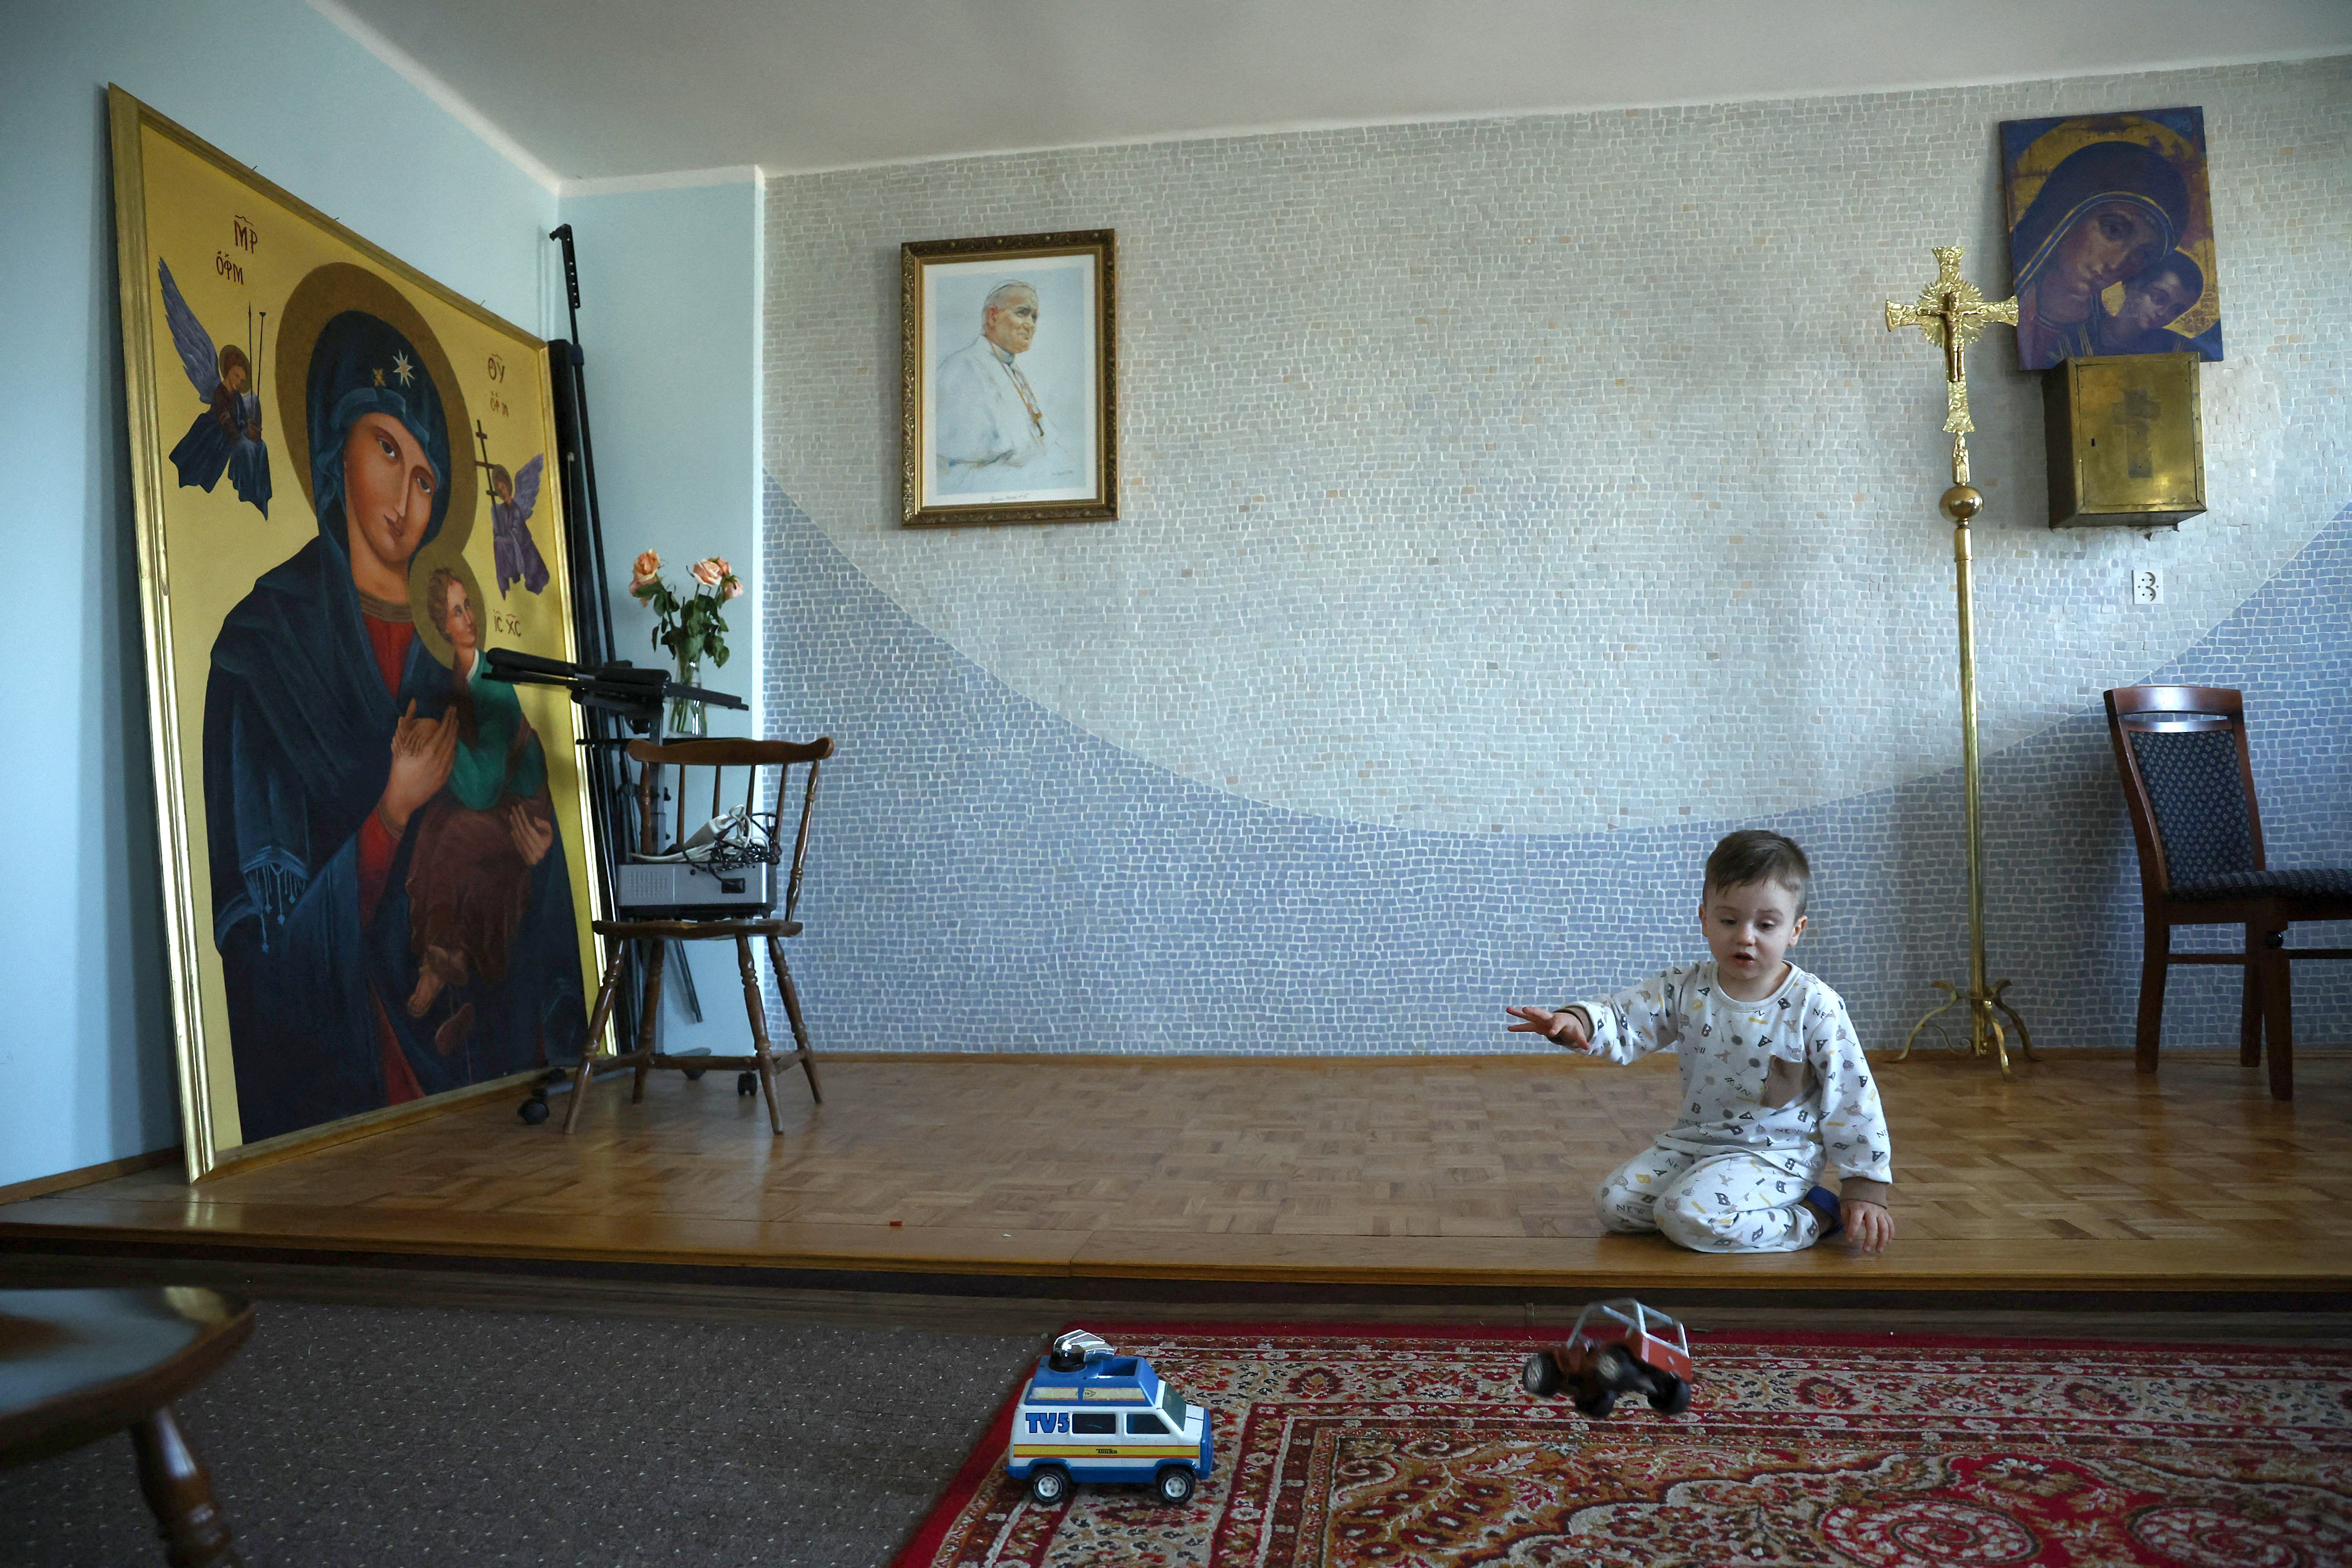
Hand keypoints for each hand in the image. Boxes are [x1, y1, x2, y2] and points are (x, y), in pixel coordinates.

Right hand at [380, 699, 456, 837]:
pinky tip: (453, 742)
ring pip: (453, 748)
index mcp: (427, 753)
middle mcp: (438, 760)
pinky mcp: (444, 778)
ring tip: (455, 724)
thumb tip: (410, 706)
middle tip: (455, 712)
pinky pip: (452, 760)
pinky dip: (454, 749)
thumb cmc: (397, 772)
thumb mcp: (399, 749)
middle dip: (453, 723)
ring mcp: (443, 770)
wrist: (402, 798)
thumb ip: (405, 727)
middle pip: (450, 738)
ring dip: (455, 735)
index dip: (448, 718)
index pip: (443, 731)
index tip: (451, 709)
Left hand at [501, 799, 553, 866]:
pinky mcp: (522, 852)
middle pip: (521, 829)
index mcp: (539, 841)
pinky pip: (516, 841)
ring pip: (518, 835)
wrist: (544, 862)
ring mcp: (525, 849)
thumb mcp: (551, 834)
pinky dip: (514, 834)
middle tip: (513, 808)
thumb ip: (545, 825)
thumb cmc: (549, 845)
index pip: (528, 826)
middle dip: (517, 817)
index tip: (520, 807)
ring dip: (514, 824)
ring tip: (511, 815)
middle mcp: (531, 845)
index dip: (523, 816)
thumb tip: (534, 818)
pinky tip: (512, 828)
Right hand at [1506, 1005, 1587, 1048]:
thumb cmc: (1571, 1027)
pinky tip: (1508, 1028)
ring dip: (1519, 1013)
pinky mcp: (1536, 1025)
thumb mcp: (1577, 1033)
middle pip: (1540, 1012)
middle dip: (1533, 1011)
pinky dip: (1518, 1027)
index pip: (1557, 1023)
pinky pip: (1526, 1026)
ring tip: (1508, 1009)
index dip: (1555, 1028)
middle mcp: (1549, 1018)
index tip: (1552, 1033)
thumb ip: (1581, 1039)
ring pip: (1529, 1015)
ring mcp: (1541, 1020)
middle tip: (1525, 1008)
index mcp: (1560, 1020)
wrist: (1565, 1021)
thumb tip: (1587, 1047)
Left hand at [1840, 1200, 1893, 1252]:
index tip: (1849, 1240)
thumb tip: (1848, 1231)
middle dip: (1869, 1240)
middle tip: (1866, 1250)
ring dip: (1882, 1240)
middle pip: (1872, 1227)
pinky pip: (1890, 1224)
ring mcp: (1880, 1212)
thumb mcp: (1845, 1204)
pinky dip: (1891, 1233)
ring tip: (1878, 1250)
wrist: (1865, 1184)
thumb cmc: (1853, 1196)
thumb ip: (1846, 1217)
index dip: (1852, 1232)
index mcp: (1858, 1207)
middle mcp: (1871, 1210)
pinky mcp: (1885, 1212)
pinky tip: (1888, 1242)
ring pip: (1884, 1228)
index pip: (1855, 1222)